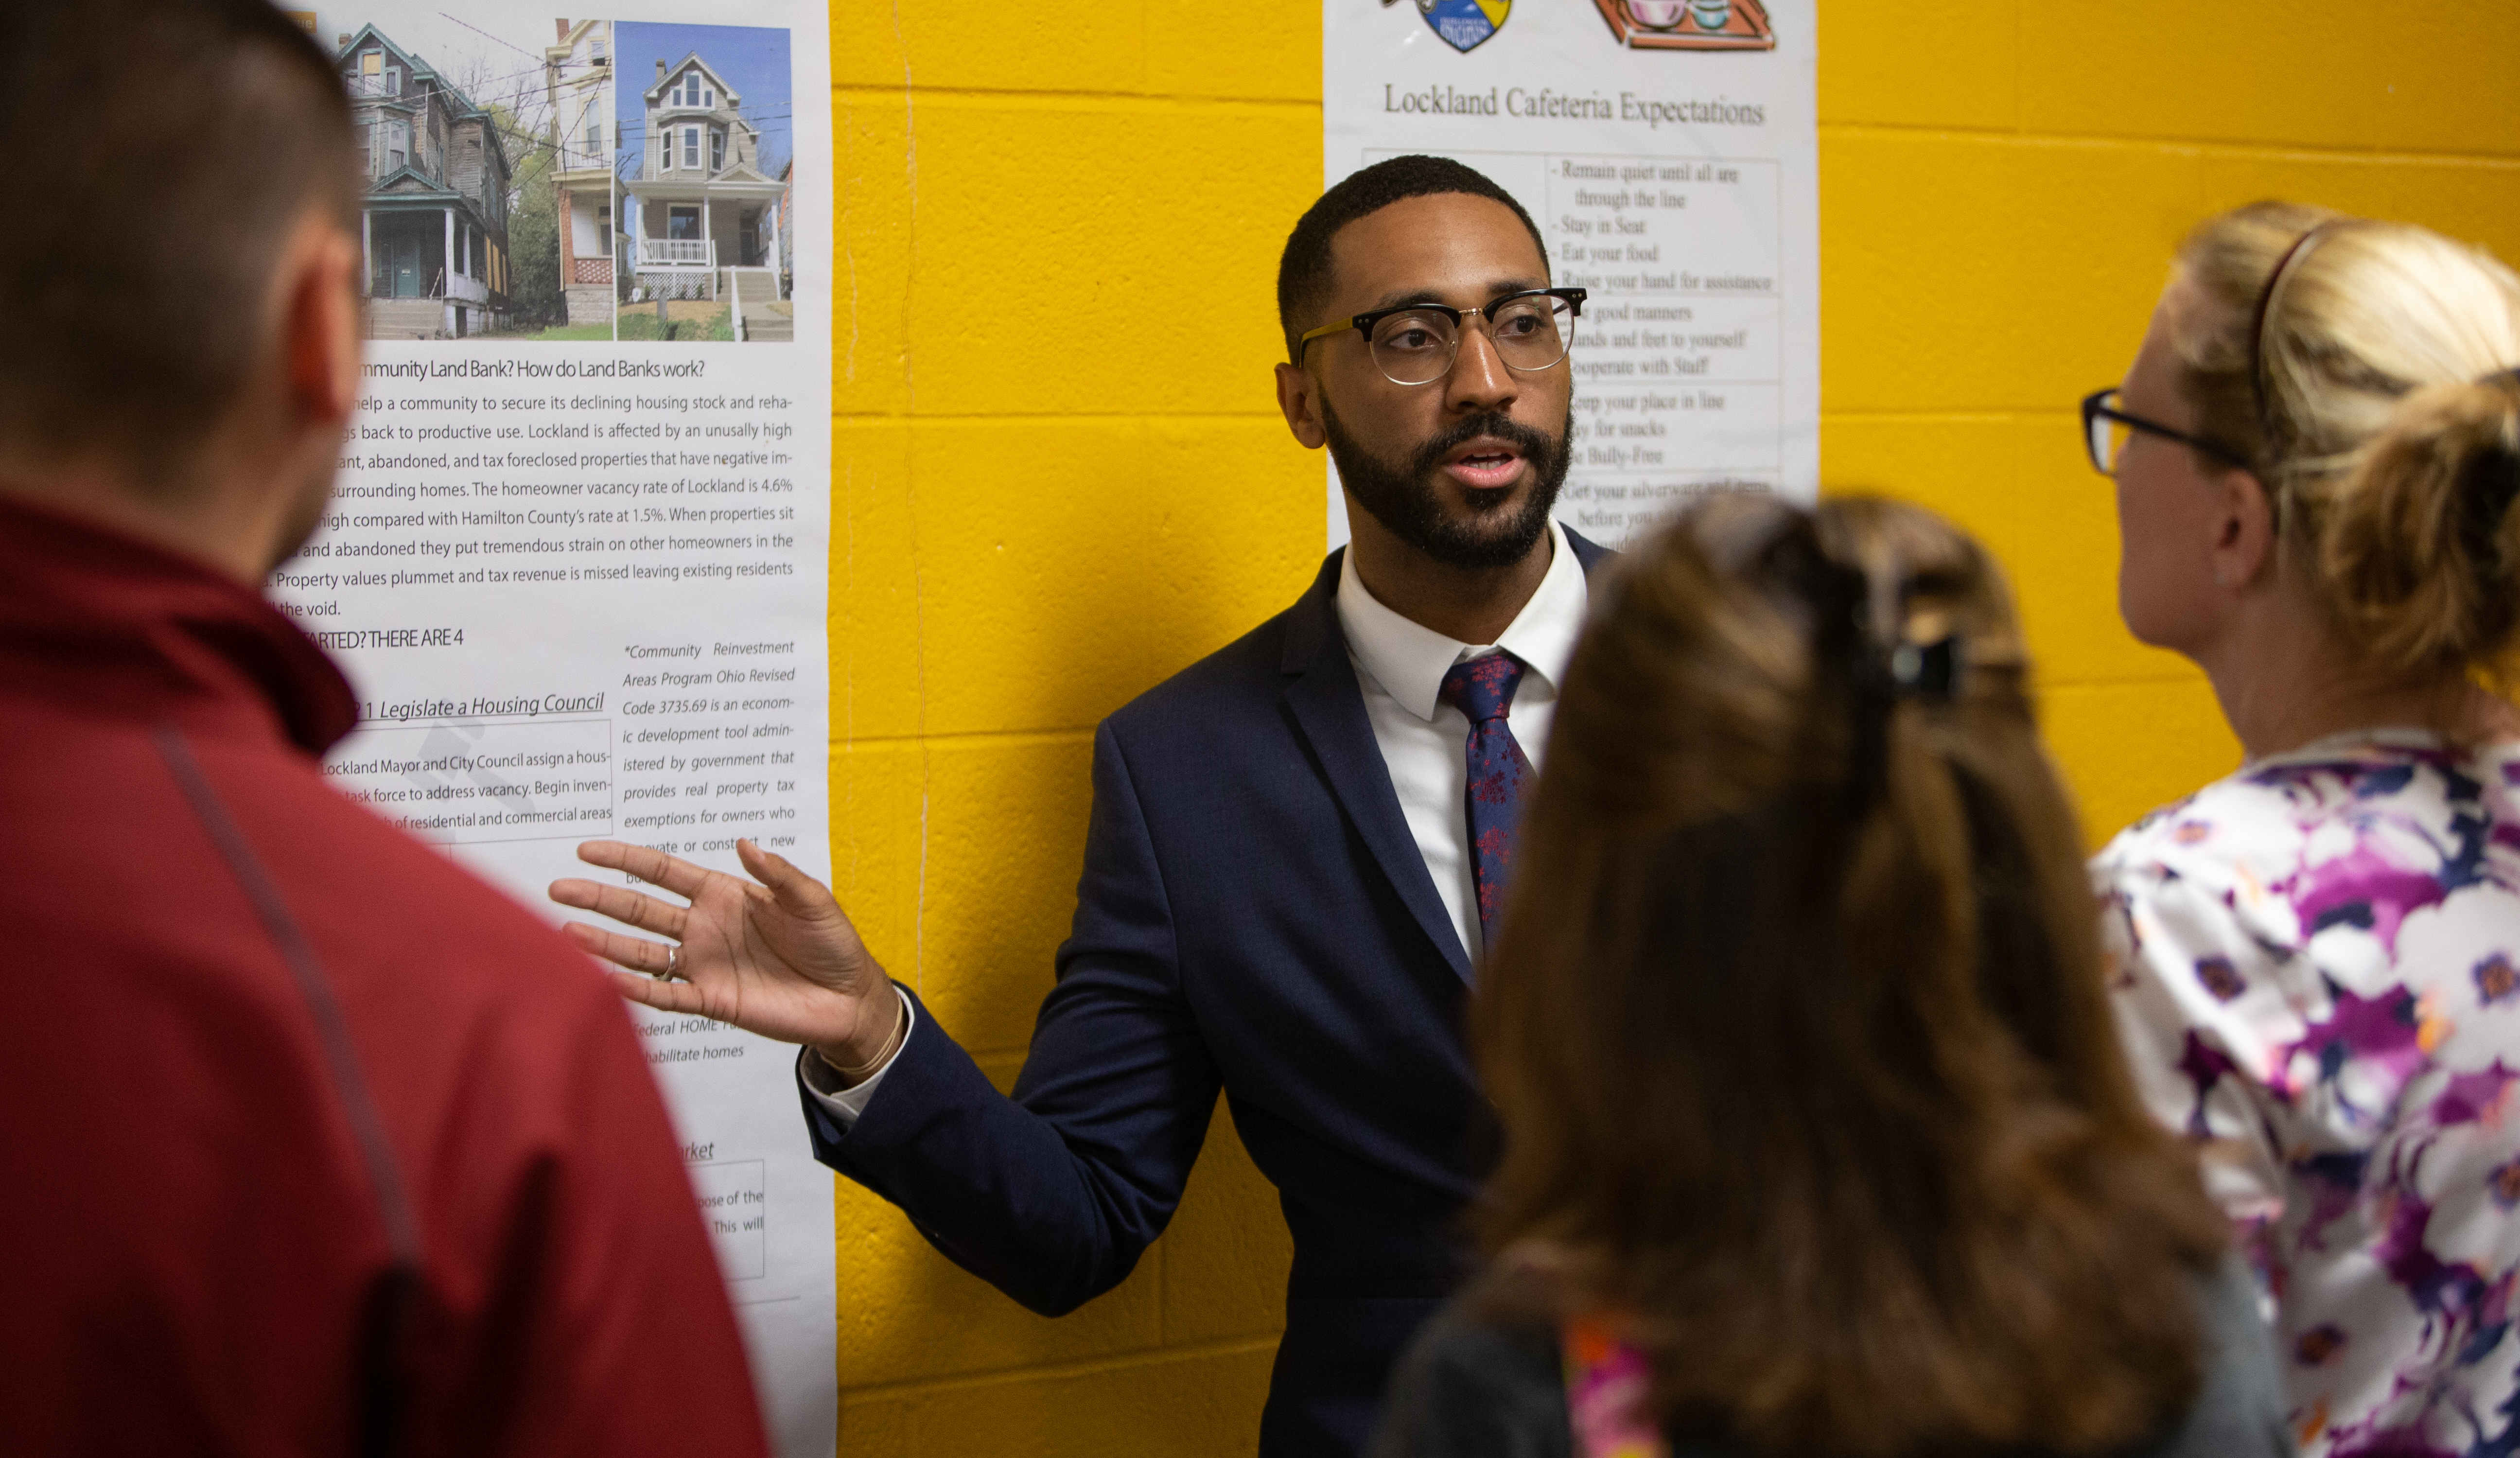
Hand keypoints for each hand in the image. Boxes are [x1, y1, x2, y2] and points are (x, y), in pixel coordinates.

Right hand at [550, 839, 898, 1070]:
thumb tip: (744, 844)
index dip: (626, 859)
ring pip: (642, 952)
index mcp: (723, 895)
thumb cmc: (832, 943)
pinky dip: (637, 990)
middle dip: (599, 899)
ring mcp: (704, 965)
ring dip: (605, 944)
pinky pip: (666, 995)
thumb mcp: (811, 900)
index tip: (588, 850)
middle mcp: (704, 928)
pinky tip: (607, 981)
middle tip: (558, 890)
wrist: (848, 998)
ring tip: (564, 934)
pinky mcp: (712, 1001)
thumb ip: (778, 874)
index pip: (663, 872)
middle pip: (640, 909)